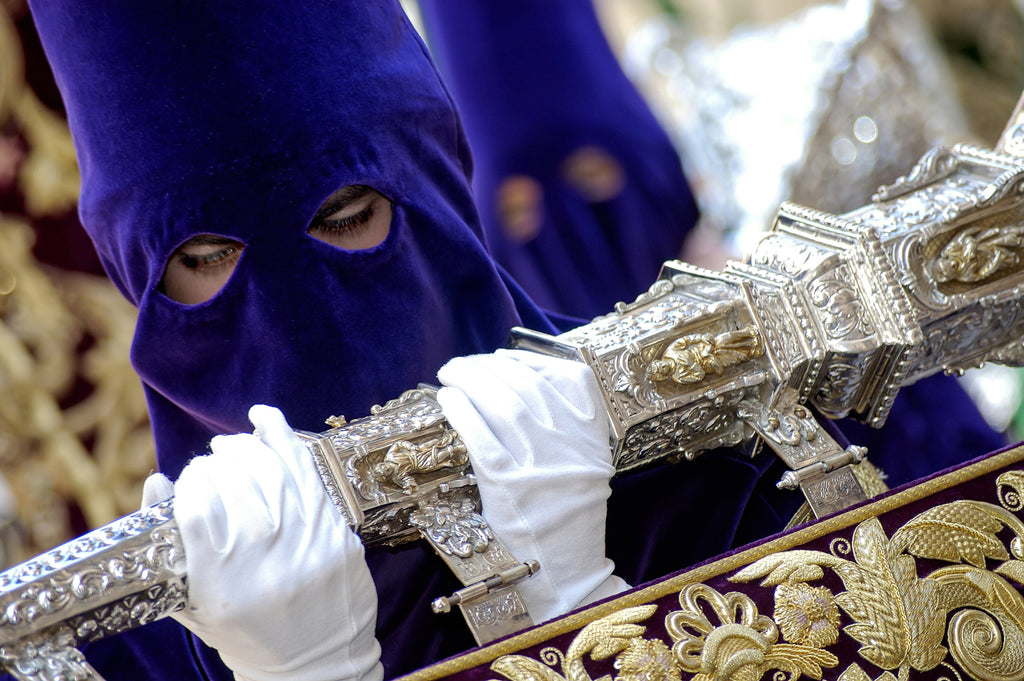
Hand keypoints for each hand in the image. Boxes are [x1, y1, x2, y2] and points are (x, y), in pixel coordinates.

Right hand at [144, 405, 381, 680]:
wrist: (316, 664)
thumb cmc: (246, 633)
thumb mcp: (194, 603)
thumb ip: (169, 547)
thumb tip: (156, 481)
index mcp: (221, 584)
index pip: (196, 508)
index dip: (189, 481)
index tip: (188, 479)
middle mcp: (264, 562)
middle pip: (235, 483)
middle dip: (217, 461)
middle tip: (212, 460)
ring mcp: (306, 545)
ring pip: (272, 471)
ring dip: (246, 447)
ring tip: (231, 445)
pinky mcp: (336, 534)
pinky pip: (308, 473)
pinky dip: (285, 438)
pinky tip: (265, 420)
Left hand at [437, 349, 628, 622]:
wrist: (564, 575)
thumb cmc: (566, 520)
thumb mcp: (585, 469)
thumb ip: (567, 430)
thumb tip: (515, 385)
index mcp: (592, 440)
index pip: (571, 378)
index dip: (531, 361)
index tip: (502, 356)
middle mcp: (571, 448)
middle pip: (527, 385)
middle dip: (488, 366)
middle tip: (461, 364)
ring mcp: (540, 466)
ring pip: (503, 403)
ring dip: (471, 379)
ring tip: (450, 374)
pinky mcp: (508, 488)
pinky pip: (481, 436)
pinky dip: (462, 411)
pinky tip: (448, 400)